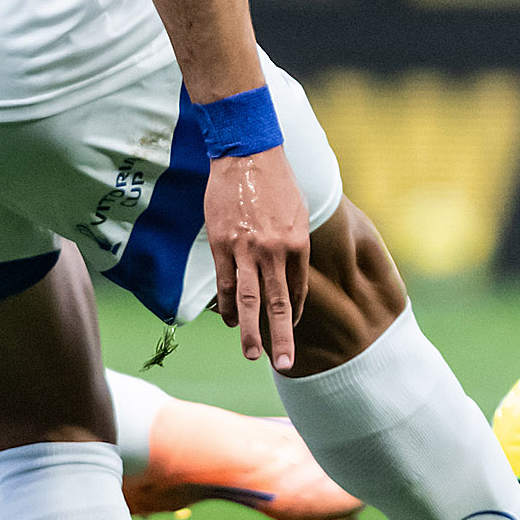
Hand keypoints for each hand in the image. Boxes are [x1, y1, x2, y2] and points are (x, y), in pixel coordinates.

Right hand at [205, 146, 308, 368]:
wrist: (246, 153)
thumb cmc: (275, 181)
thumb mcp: (298, 213)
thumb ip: (294, 245)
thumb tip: (289, 272)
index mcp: (297, 244)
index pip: (297, 291)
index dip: (294, 315)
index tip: (290, 333)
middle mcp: (273, 251)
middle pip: (277, 305)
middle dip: (282, 338)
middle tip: (286, 365)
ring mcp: (246, 250)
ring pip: (249, 300)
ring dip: (250, 331)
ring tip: (250, 354)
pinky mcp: (221, 244)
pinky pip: (225, 283)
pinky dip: (228, 305)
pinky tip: (230, 320)